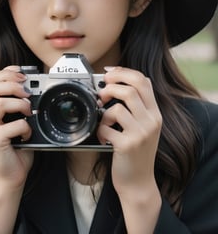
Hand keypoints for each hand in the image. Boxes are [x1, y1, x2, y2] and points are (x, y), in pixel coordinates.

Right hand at [0, 66, 33, 189]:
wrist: (9, 178)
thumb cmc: (14, 149)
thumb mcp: (12, 122)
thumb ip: (14, 105)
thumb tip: (30, 86)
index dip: (4, 73)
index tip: (21, 73)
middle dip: (12, 83)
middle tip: (27, 90)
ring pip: (0, 102)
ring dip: (21, 104)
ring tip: (29, 112)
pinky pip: (14, 124)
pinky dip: (26, 127)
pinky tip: (28, 135)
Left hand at [97, 67, 161, 200]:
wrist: (139, 183)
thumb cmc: (137, 152)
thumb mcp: (145, 126)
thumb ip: (139, 106)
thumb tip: (119, 80)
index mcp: (155, 114)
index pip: (143, 80)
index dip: (123, 72)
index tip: (109, 72)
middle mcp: (151, 122)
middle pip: (131, 89)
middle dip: (110, 86)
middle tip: (101, 93)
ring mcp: (140, 134)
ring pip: (117, 108)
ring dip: (104, 111)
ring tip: (104, 120)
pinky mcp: (127, 146)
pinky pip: (106, 128)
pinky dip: (100, 130)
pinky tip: (104, 138)